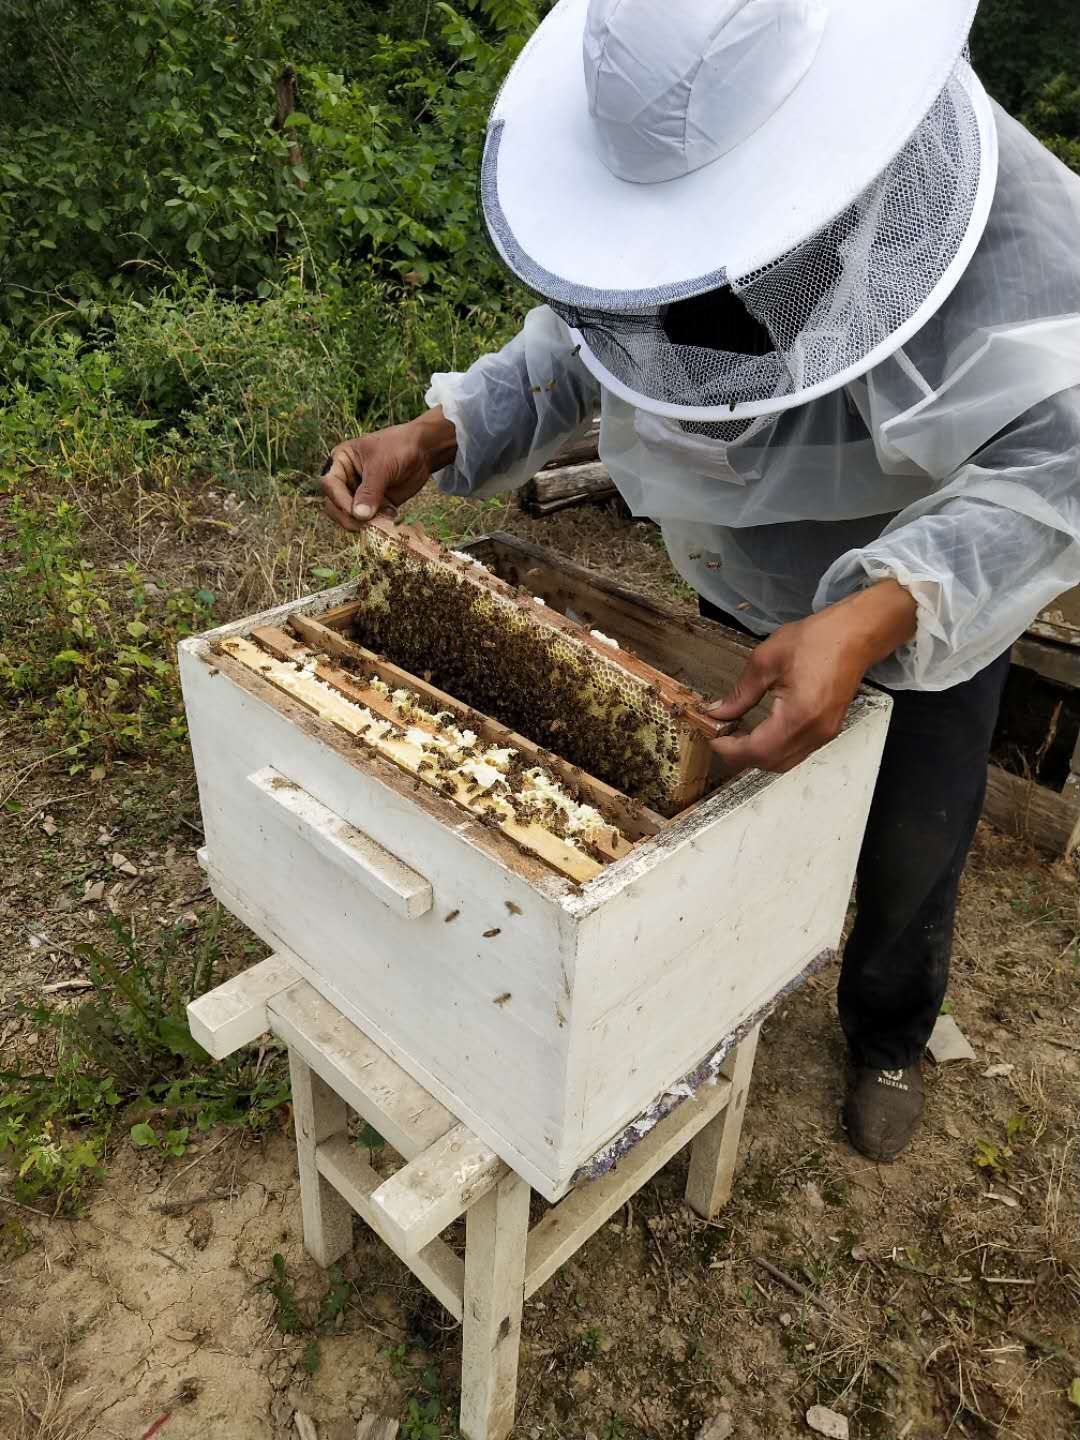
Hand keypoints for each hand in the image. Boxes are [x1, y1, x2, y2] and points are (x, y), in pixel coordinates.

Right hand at [320, 408, 456, 531]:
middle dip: (349, 517)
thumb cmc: (398, 448)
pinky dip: (378, 523)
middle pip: (334, 505)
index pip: (329, 484)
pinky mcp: (373, 505)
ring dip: (364, 523)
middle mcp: (345, 480)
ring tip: (385, 518)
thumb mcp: (382, 466)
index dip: (339, 500)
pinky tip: (393, 515)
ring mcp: (358, 494)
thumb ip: (370, 490)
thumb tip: (359, 516)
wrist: (422, 450)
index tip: (355, 512)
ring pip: (349, 517)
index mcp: (340, 462)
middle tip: (368, 523)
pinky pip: (368, 520)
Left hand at [705, 581, 917, 775]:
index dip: (730, 749)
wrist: (856, 634)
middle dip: (740, 756)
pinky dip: (774, 750)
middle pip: (770, 763)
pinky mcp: (829, 730)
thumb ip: (740, 693)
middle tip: (720, 736)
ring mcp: (825, 735)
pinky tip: (759, 733)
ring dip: (757, 755)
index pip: (757, 750)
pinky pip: (796, 752)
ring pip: (784, 762)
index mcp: (798, 716)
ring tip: (736, 735)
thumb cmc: (816, 640)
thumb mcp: (766, 661)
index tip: (711, 736)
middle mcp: (814, 733)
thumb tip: (718, 712)